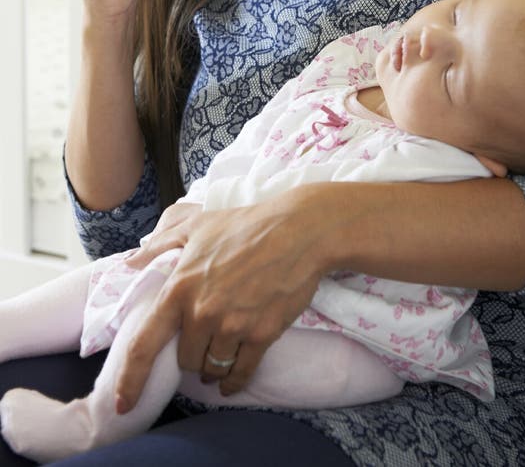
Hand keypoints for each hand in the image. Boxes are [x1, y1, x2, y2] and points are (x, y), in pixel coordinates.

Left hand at [115, 186, 332, 411]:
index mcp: (179, 288)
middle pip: (185, 360)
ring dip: (212, 368)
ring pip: (212, 368)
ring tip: (217, 358)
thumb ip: (158, 246)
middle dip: (191, 355)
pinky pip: (241, 372)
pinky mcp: (261, 335)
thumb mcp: (196, 226)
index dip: (130, 380)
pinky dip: (234, 381)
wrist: (296, 232)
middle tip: (202, 342)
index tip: (122, 404)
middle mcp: (202, 313)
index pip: (144, 345)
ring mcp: (233, 326)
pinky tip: (231, 382)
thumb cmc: (244, 225)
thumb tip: (129, 263)